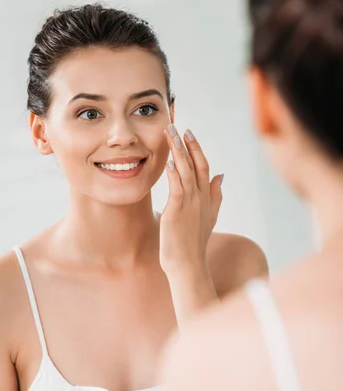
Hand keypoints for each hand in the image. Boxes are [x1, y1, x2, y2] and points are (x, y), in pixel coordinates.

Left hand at [159, 125, 222, 277]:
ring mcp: (190, 204)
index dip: (197, 149)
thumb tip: (221, 174)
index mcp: (207, 198)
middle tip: (178, 126)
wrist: (188, 265)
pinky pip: (177, 185)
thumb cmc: (193, 244)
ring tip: (170, 133)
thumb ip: (216, 195)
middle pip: (197, 164)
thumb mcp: (208, 217)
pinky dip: (174, 171)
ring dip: (178, 151)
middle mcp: (201, 198)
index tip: (189, 134)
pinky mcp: (177, 210)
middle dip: (187, 144)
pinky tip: (169, 159)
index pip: (204, 167)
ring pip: (186, 171)